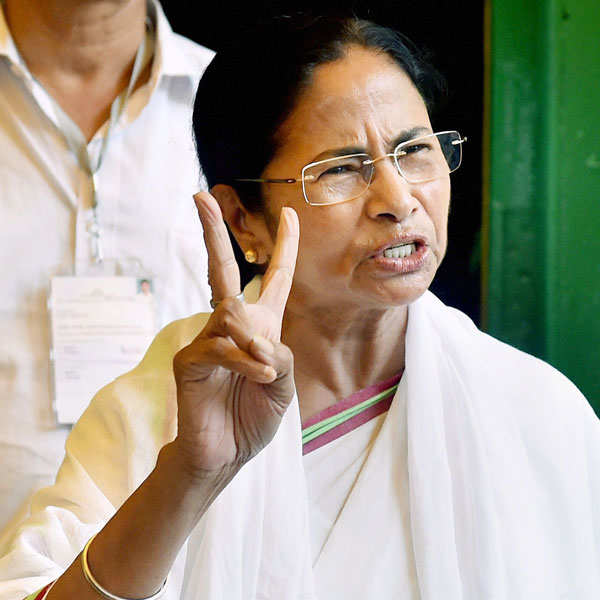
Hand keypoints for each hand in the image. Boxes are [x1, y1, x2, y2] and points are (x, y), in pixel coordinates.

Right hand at [172, 192, 298, 480]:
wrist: (226, 454)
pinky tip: (255, 378)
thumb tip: (251, 330)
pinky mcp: (190, 359)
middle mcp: (231, 325)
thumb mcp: (283, 383)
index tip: (291, 215)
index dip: (284, 247)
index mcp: (262, 327)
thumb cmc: (254, 417)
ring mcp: (206, 339)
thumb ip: (277, 353)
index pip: (274, 279)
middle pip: (222, 268)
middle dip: (212, 232)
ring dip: (254, 342)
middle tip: (200, 196)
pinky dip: (243, 361)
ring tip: (263, 373)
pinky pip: (219, 345)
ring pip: (231, 312)